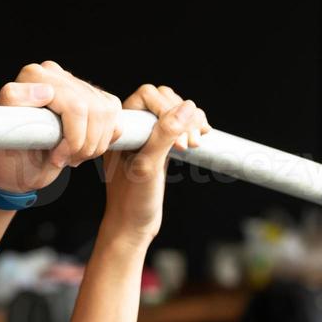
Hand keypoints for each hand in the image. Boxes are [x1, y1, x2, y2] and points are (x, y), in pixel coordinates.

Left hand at [0, 61, 123, 192]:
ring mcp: (75, 83)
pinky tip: (82, 148)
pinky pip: (114, 116)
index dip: (73, 138)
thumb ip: (11, 102)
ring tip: (71, 157)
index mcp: (33, 76)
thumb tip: (44, 91)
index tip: (56, 158)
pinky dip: (103, 140)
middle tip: (64, 160)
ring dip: (94, 145)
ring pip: (107, 113)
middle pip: (95, 110)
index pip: (74, 105)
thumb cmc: (8, 154)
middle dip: (85, 144)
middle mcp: (54, 73)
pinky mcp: (91, 96)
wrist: (18, 167)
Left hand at [99, 84, 209, 243]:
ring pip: (176, 110)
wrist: (133, 226)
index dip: (166, 109)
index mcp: (123, 127)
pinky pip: (181, 125)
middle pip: (165, 98)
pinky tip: (198, 140)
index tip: (175, 142)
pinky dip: (194, 128)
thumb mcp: (148, 167)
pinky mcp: (162, 147)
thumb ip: (164, 135)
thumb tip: (187, 107)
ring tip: (193, 144)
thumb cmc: (132, 200)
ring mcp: (149, 136)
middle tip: (187, 145)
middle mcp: (134, 128)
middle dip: (182, 116)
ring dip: (191, 121)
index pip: (147, 95)